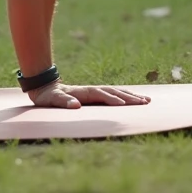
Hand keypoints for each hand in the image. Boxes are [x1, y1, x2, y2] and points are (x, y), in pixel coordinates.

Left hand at [28, 81, 150, 108]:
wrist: (45, 86)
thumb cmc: (48, 96)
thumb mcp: (53, 100)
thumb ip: (64, 102)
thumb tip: (76, 106)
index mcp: (84, 92)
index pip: (102, 95)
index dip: (112, 100)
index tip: (124, 105)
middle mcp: (92, 90)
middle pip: (114, 92)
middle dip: (129, 97)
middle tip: (144, 103)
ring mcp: (94, 91)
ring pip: (116, 92)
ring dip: (131, 96)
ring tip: (146, 100)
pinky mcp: (95, 94)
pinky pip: (113, 94)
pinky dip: (124, 96)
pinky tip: (133, 99)